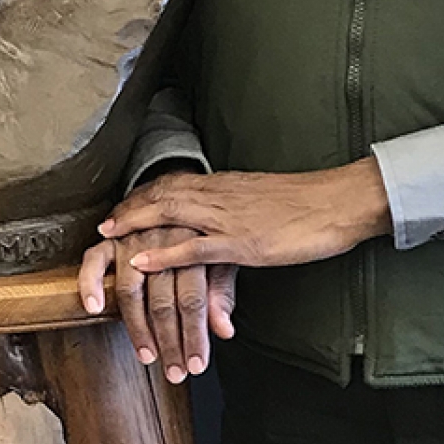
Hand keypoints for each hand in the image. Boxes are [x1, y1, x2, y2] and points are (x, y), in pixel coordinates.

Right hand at [79, 182, 235, 382]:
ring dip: (137, 328)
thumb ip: (221, 293)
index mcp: (193, 246)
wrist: (181, 181)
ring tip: (145, 355)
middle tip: (175, 371)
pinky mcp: (112, 237)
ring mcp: (134, 240)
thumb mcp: (223, 254)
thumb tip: (224, 330)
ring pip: (132, 289)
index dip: (195, 336)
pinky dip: (91, 283)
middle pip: (164, 301)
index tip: (197, 364)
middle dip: (170, 341)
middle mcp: (162, 244)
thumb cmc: (204, 225)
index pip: (194, 300)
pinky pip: (94, 260)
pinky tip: (94, 307)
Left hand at [98, 159, 392, 273]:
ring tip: (108, 237)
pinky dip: (162, 254)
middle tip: (104, 224)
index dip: (146, 194)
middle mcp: (220, 195)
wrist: (339, 201)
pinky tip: (140, 260)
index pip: (176, 183)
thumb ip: (241, 216)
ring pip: (169, 215)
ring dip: (135, 224)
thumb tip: (227, 231)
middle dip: (131, 208)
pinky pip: (193, 247)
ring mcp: (228, 218)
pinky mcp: (241, 242)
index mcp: (227, 185)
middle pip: (162, 194)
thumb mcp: (266, 206)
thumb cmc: (310, 205)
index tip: (125, 204)